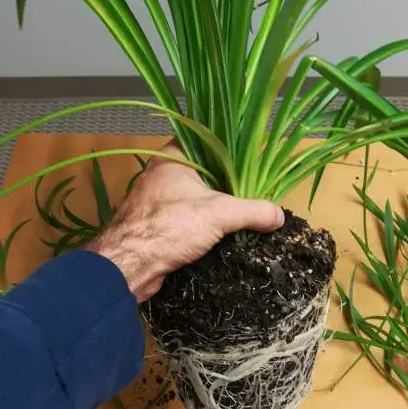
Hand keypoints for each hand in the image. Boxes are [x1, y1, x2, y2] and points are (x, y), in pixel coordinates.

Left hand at [86, 143, 283, 301]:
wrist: (128, 266)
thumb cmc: (169, 227)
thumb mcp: (219, 214)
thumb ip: (253, 211)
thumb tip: (279, 215)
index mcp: (173, 158)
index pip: (206, 142)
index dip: (230, 149)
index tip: (253, 160)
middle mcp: (162, 174)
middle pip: (204, 171)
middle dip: (229, 182)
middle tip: (256, 188)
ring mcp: (157, 201)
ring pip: (195, 197)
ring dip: (216, 206)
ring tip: (245, 212)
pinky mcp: (156, 225)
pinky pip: (187, 218)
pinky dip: (204, 224)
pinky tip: (222, 233)